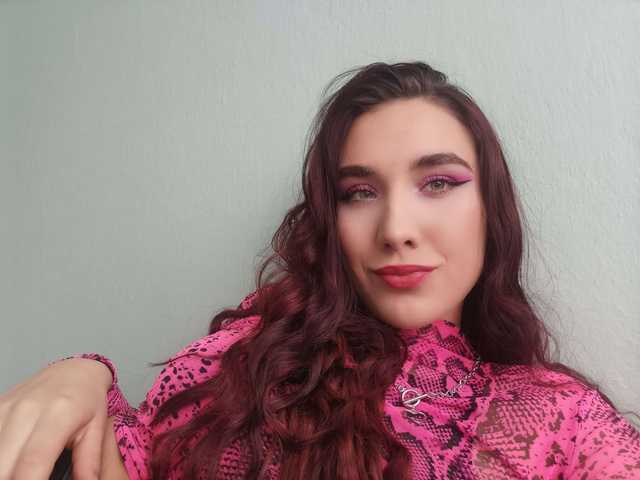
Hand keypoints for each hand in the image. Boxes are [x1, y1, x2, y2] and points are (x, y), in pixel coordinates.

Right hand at [0, 358, 112, 478]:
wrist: (74, 371)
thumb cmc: (87, 400)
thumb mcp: (96, 430)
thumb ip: (89, 463)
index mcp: (58, 415)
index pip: (33, 462)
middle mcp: (26, 411)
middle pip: (5, 464)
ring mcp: (6, 409)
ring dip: (4, 471)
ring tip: (19, 474)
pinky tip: (10, 462)